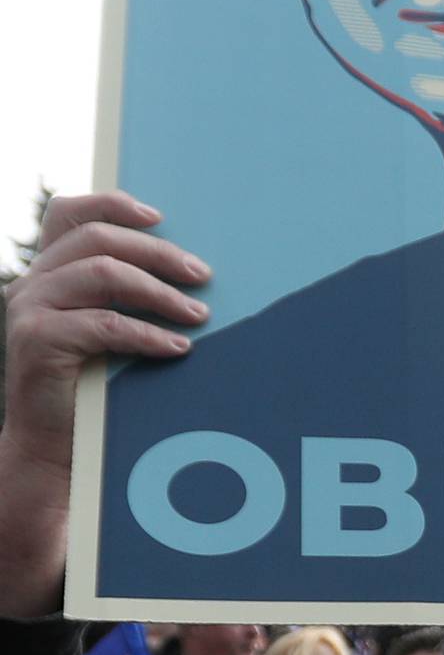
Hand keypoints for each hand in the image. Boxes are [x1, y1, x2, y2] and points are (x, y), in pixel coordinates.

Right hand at [2, 192, 207, 477]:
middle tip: (203, 276)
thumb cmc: (90, 390)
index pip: (68, 213)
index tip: (161, 218)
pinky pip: (104, 324)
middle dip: (159, 254)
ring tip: (199, 315)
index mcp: (46, 272)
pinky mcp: (37, 340)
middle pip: (99, 239)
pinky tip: (178, 347)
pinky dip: (148, 334)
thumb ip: (120, 297)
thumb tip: (188, 271)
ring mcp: (29, 308)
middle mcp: (31, 282)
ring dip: (160, 292)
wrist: (51, 449)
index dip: (113, 204)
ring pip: (103, 273)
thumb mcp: (103, 333)